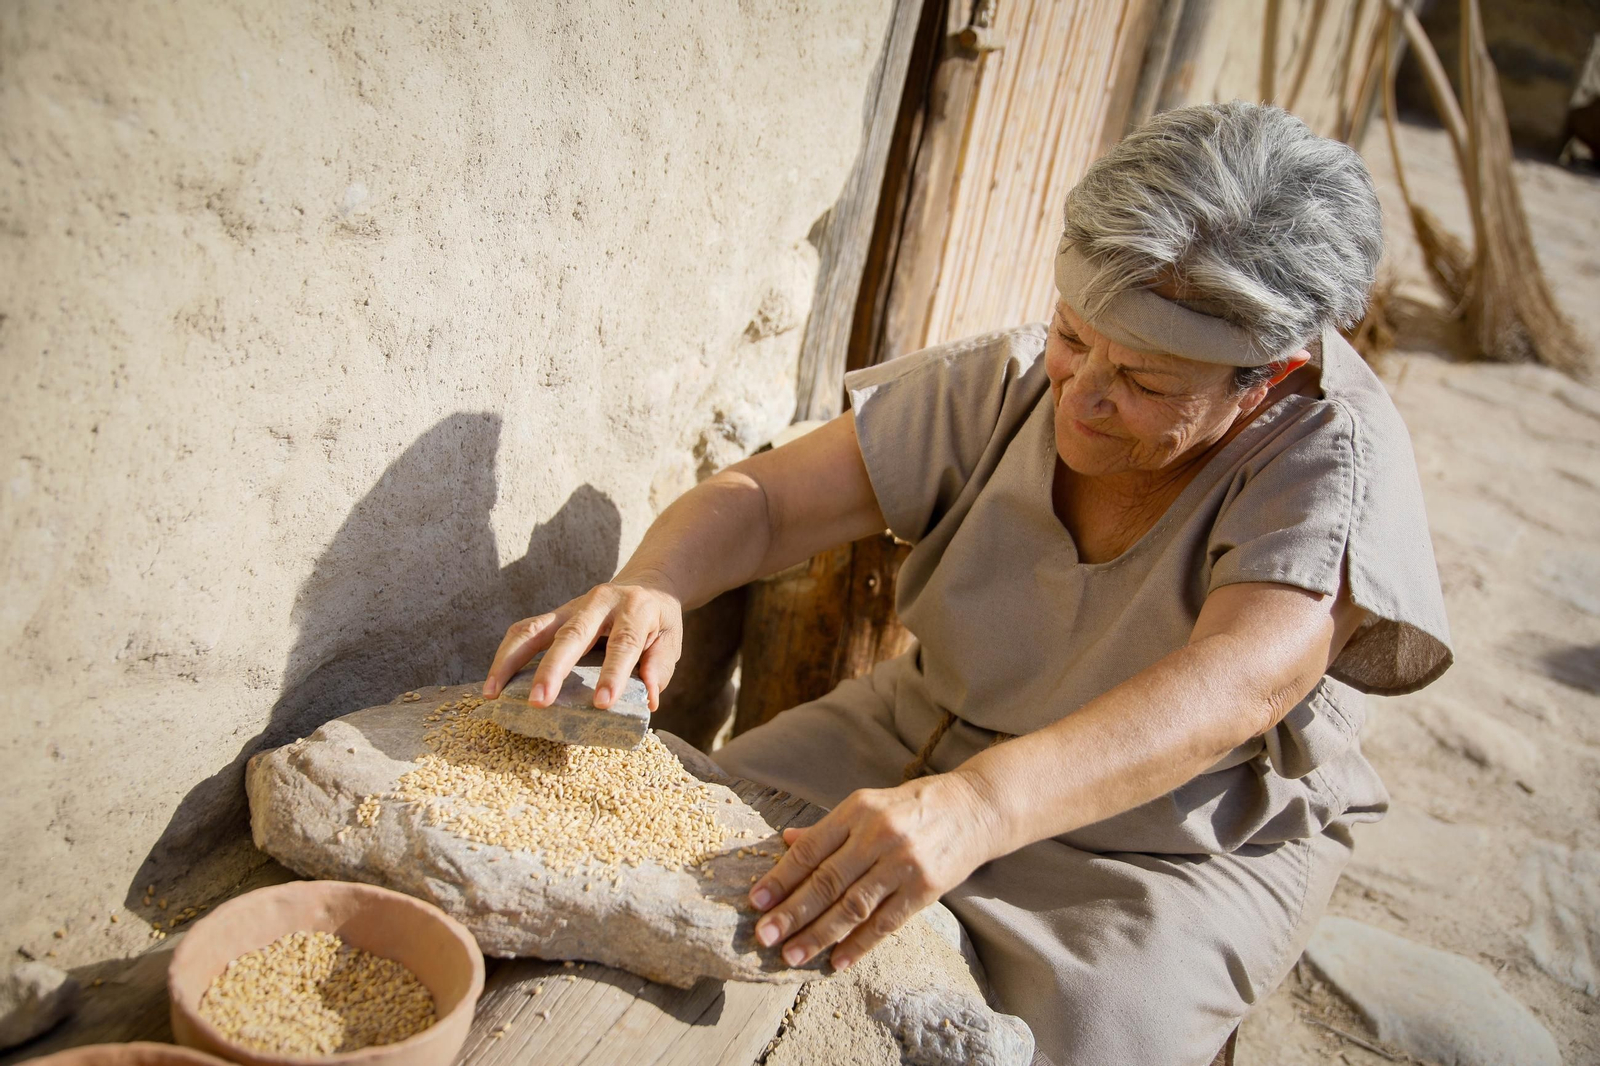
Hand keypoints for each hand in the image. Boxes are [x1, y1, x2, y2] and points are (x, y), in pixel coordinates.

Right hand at [482, 572, 683, 710]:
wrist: (644, 585)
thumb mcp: (671, 640)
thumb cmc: (658, 621)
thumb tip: (648, 700)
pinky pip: (524, 630)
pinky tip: (494, 683)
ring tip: (493, 693)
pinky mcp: (554, 615)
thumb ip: (659, 668)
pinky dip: (506, 655)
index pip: (624, 642)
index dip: (613, 673)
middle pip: (572, 634)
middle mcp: (600, 602)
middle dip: (553, 669)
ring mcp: (572, 606)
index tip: (602, 704)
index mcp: (635, 609)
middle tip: (539, 701)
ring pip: (535, 628)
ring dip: (511, 660)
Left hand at [748, 772, 996, 971]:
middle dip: (791, 912)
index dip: (780, 877)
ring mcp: (903, 864)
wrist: (976, 807)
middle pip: (827, 881)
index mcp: (858, 809)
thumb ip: (828, 828)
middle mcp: (878, 835)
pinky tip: (837, 961)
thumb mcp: (869, 803)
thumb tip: (785, 842)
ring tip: (791, 955)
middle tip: (763, 936)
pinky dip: (860, 944)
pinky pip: (886, 923)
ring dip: (819, 935)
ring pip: (852, 907)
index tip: (755, 901)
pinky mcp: (926, 888)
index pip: (810, 849)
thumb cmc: (915, 805)